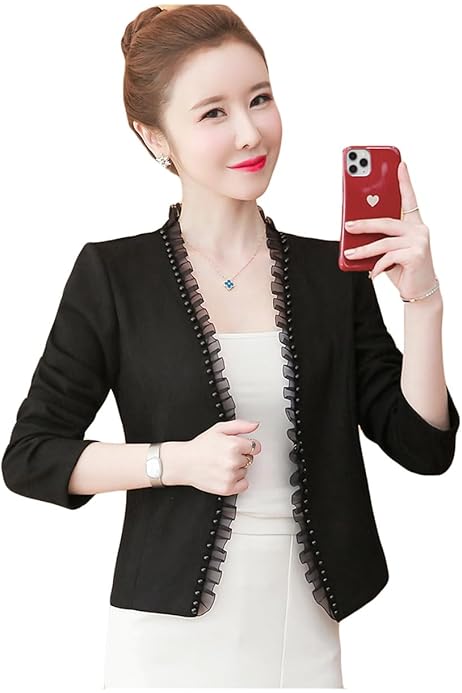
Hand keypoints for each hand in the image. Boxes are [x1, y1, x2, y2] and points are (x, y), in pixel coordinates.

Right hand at [165, 419, 260, 494]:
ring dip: (237, 468)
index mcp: (234, 445)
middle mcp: (234, 461)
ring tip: (221, 464)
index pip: (255, 446)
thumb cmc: (200, 446)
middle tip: (224, 455)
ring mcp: (231, 476)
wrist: (184, 463)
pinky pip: (244, 485)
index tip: (237, 447)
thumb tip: (255, 425)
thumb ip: (240, 425)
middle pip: (250, 459)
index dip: (245, 445)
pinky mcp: (228, 488)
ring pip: (245, 471)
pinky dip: (238, 481)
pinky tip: (225, 474)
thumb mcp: (219, 429)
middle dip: (240, 456)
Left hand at [344, 161, 437, 299]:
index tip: (399, 164)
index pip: (408, 199)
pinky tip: (372, 273)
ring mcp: (420, 242)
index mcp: (413, 224)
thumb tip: (355, 230)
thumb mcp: (389, 250)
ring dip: (364, 249)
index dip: (404, 181)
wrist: (420, 291)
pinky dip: (377, 266)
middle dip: (365, 223)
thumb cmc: (403, 268)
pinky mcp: (417, 255)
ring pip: (384, 241)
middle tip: (348, 225)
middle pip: (387, 221)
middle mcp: (419, 230)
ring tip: (350, 254)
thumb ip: (379, 238)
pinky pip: (388, 257)